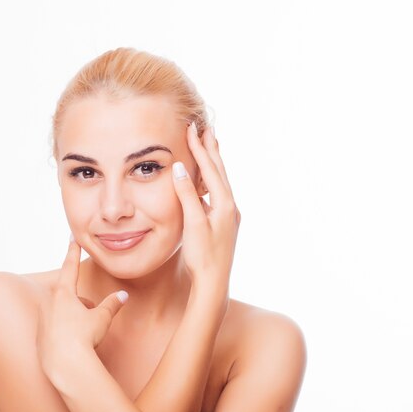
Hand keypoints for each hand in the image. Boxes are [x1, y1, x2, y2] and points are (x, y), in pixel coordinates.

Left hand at [36, 238, 127, 371]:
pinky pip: (54, 329)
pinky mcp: (39, 338)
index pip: (70, 266)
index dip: (73, 251)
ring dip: (73, 317)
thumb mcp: (101, 318)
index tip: (72, 238)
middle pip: (68, 295)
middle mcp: (48, 303)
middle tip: (92, 313)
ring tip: (85, 332)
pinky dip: (65, 333)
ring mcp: (42, 321)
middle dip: (81, 302)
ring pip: (61, 312)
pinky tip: (74, 345)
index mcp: (63, 293)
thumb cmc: (83, 338)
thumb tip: (123, 296)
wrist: (65, 366)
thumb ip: (112, 304)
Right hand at [171, 122, 240, 298]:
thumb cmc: (203, 256)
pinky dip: (211, 179)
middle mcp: (231, 206)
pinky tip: (206, 181)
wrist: (215, 283)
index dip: (200, 148)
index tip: (192, 129)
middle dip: (211, 149)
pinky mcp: (224, 223)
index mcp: (225, 204)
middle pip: (220, 171)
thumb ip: (187, 194)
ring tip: (209, 146)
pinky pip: (218, 193)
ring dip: (213, 162)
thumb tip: (181, 168)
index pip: (211, 169)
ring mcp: (229, 215)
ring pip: (220, 181)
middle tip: (205, 128)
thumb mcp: (194, 223)